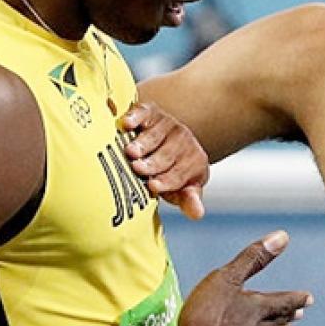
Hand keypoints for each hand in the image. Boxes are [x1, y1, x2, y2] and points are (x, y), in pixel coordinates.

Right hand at [120, 102, 208, 218]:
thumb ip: (188, 201)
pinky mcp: (152, 112)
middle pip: (168, 153)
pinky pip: (145, 112)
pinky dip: (135, 116)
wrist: (167, 143)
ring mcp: (168, 124)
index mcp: (195, 161)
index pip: (180, 173)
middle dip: (153, 162)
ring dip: (143, 143)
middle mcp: (184, 140)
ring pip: (156, 134)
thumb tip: (197, 214)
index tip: (153, 186)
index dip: (167, 180)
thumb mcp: (181, 190)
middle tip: (138, 168)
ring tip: (130, 152)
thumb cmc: (172, 173)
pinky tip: (126, 123)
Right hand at [169, 231, 312, 325]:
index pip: (280, 301)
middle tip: (301, 314)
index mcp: (254, 307)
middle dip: (287, 315)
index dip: (294, 298)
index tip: (308, 297)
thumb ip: (253, 258)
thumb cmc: (207, 319)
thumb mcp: (227, 278)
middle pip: (275, 321)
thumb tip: (281, 237)